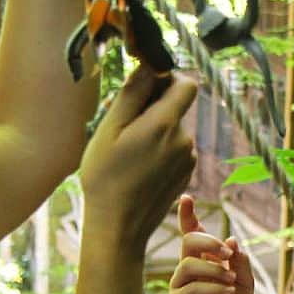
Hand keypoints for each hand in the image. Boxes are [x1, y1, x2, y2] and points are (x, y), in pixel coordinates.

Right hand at [78, 65, 197, 252]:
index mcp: (165, 124)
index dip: (167, 80)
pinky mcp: (185, 174)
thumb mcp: (108, 130)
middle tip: (122, 126)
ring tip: (126, 151)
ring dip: (154, 131)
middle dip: (152, 108)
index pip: (186, 83)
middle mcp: (184, 140)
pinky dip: (159, 150)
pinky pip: (175, 149)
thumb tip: (150, 66)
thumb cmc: (105, 178)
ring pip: (174, 129)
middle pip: (176, 107)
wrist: (118, 227)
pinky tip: (137, 167)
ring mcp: (188, 159)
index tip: (144, 90)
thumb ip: (132, 94)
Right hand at [169, 195, 252, 293]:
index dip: (187, 214)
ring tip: (231, 280)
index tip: (187, 197)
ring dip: (214, 269)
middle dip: (209, 241)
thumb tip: (232, 241)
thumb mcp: (245, 284)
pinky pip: (191, 288)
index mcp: (204, 259)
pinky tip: (228, 291)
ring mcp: (180, 284)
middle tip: (228, 253)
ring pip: (189, 264)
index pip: (192, 232)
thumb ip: (240, 263)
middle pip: (189, 240)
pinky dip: (213, 287)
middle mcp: (188, 268)